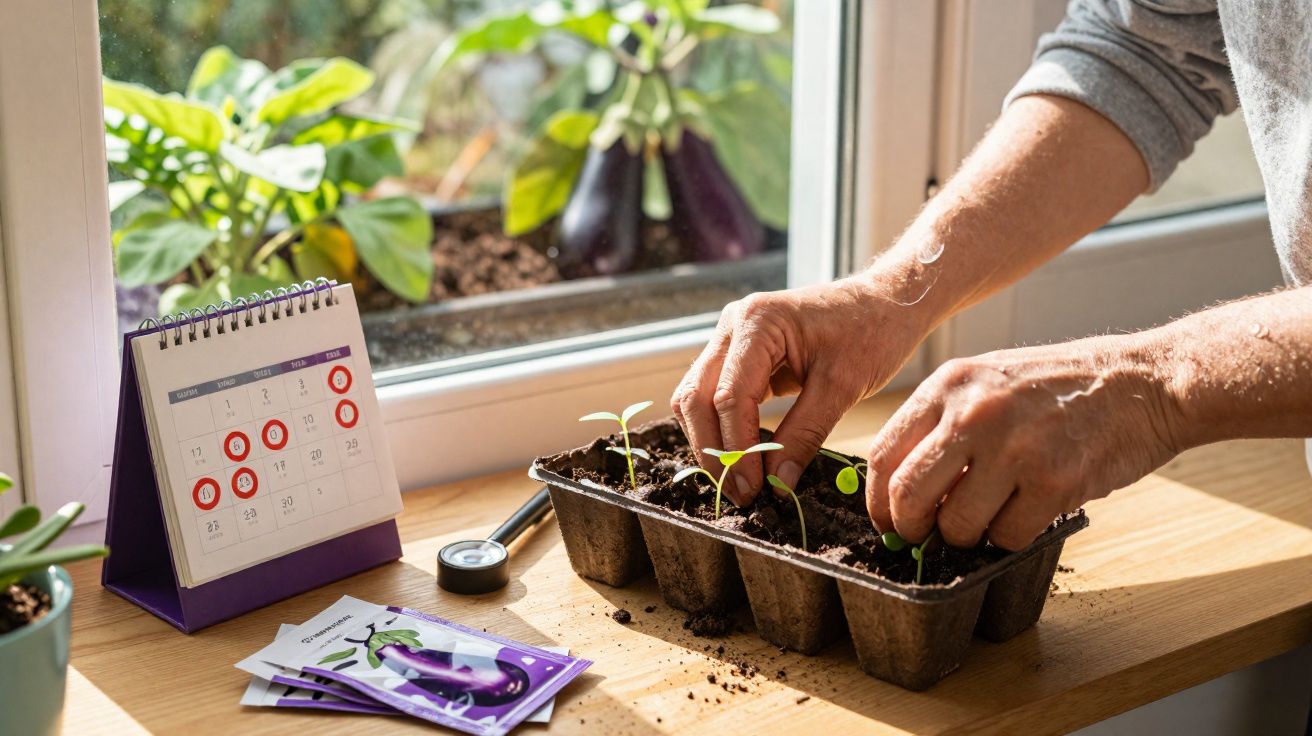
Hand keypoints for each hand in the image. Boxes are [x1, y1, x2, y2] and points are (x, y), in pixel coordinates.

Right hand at [671, 271, 931, 506]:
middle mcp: (733, 325)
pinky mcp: (738, 353)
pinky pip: (713, 395)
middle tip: (741, 493)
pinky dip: (722, 427)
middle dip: (713, 450)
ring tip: (740, 479)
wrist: (886, 303)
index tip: (754, 490)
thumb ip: (805, 434)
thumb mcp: (843, 387)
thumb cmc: (871, 333)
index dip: (737, 450)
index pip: (729, 397)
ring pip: (695, 398)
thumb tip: (777, 483)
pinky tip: (744, 456)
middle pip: (695, 398)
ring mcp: (731, 337)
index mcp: (757, 322)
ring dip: (711, 441)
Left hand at [865, 337, 1183, 549]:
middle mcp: (973, 414)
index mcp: (948, 385)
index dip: (878, 500)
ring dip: (966, 537)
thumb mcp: (987, 380)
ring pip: (956, 525)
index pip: (882, 455)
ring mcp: (1014, 449)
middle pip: (907, 496)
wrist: (1143, 382)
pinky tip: (1028, 512)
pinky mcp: (1054, 482)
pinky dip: (1011, 537)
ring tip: (989, 517)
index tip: (888, 519)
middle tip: (925, 537)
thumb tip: (901, 489)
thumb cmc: (1059, 387)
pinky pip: (1007, 536)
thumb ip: (942, 424)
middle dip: (911, 529)